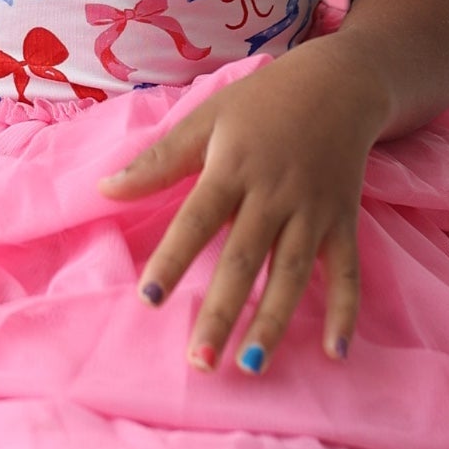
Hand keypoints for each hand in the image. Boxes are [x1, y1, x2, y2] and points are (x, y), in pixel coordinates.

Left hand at [96, 36, 384, 374]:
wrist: (339, 83)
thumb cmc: (261, 102)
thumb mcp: (206, 119)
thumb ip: (158, 160)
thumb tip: (102, 189)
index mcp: (233, 167)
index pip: (197, 219)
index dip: (172, 259)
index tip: (148, 300)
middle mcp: (274, 194)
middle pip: (245, 259)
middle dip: (222, 312)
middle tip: (199, 361)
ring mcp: (312, 211)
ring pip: (292, 274)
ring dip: (272, 321)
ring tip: (251, 366)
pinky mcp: (343, 221)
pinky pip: (345, 272)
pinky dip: (344, 312)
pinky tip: (335, 354)